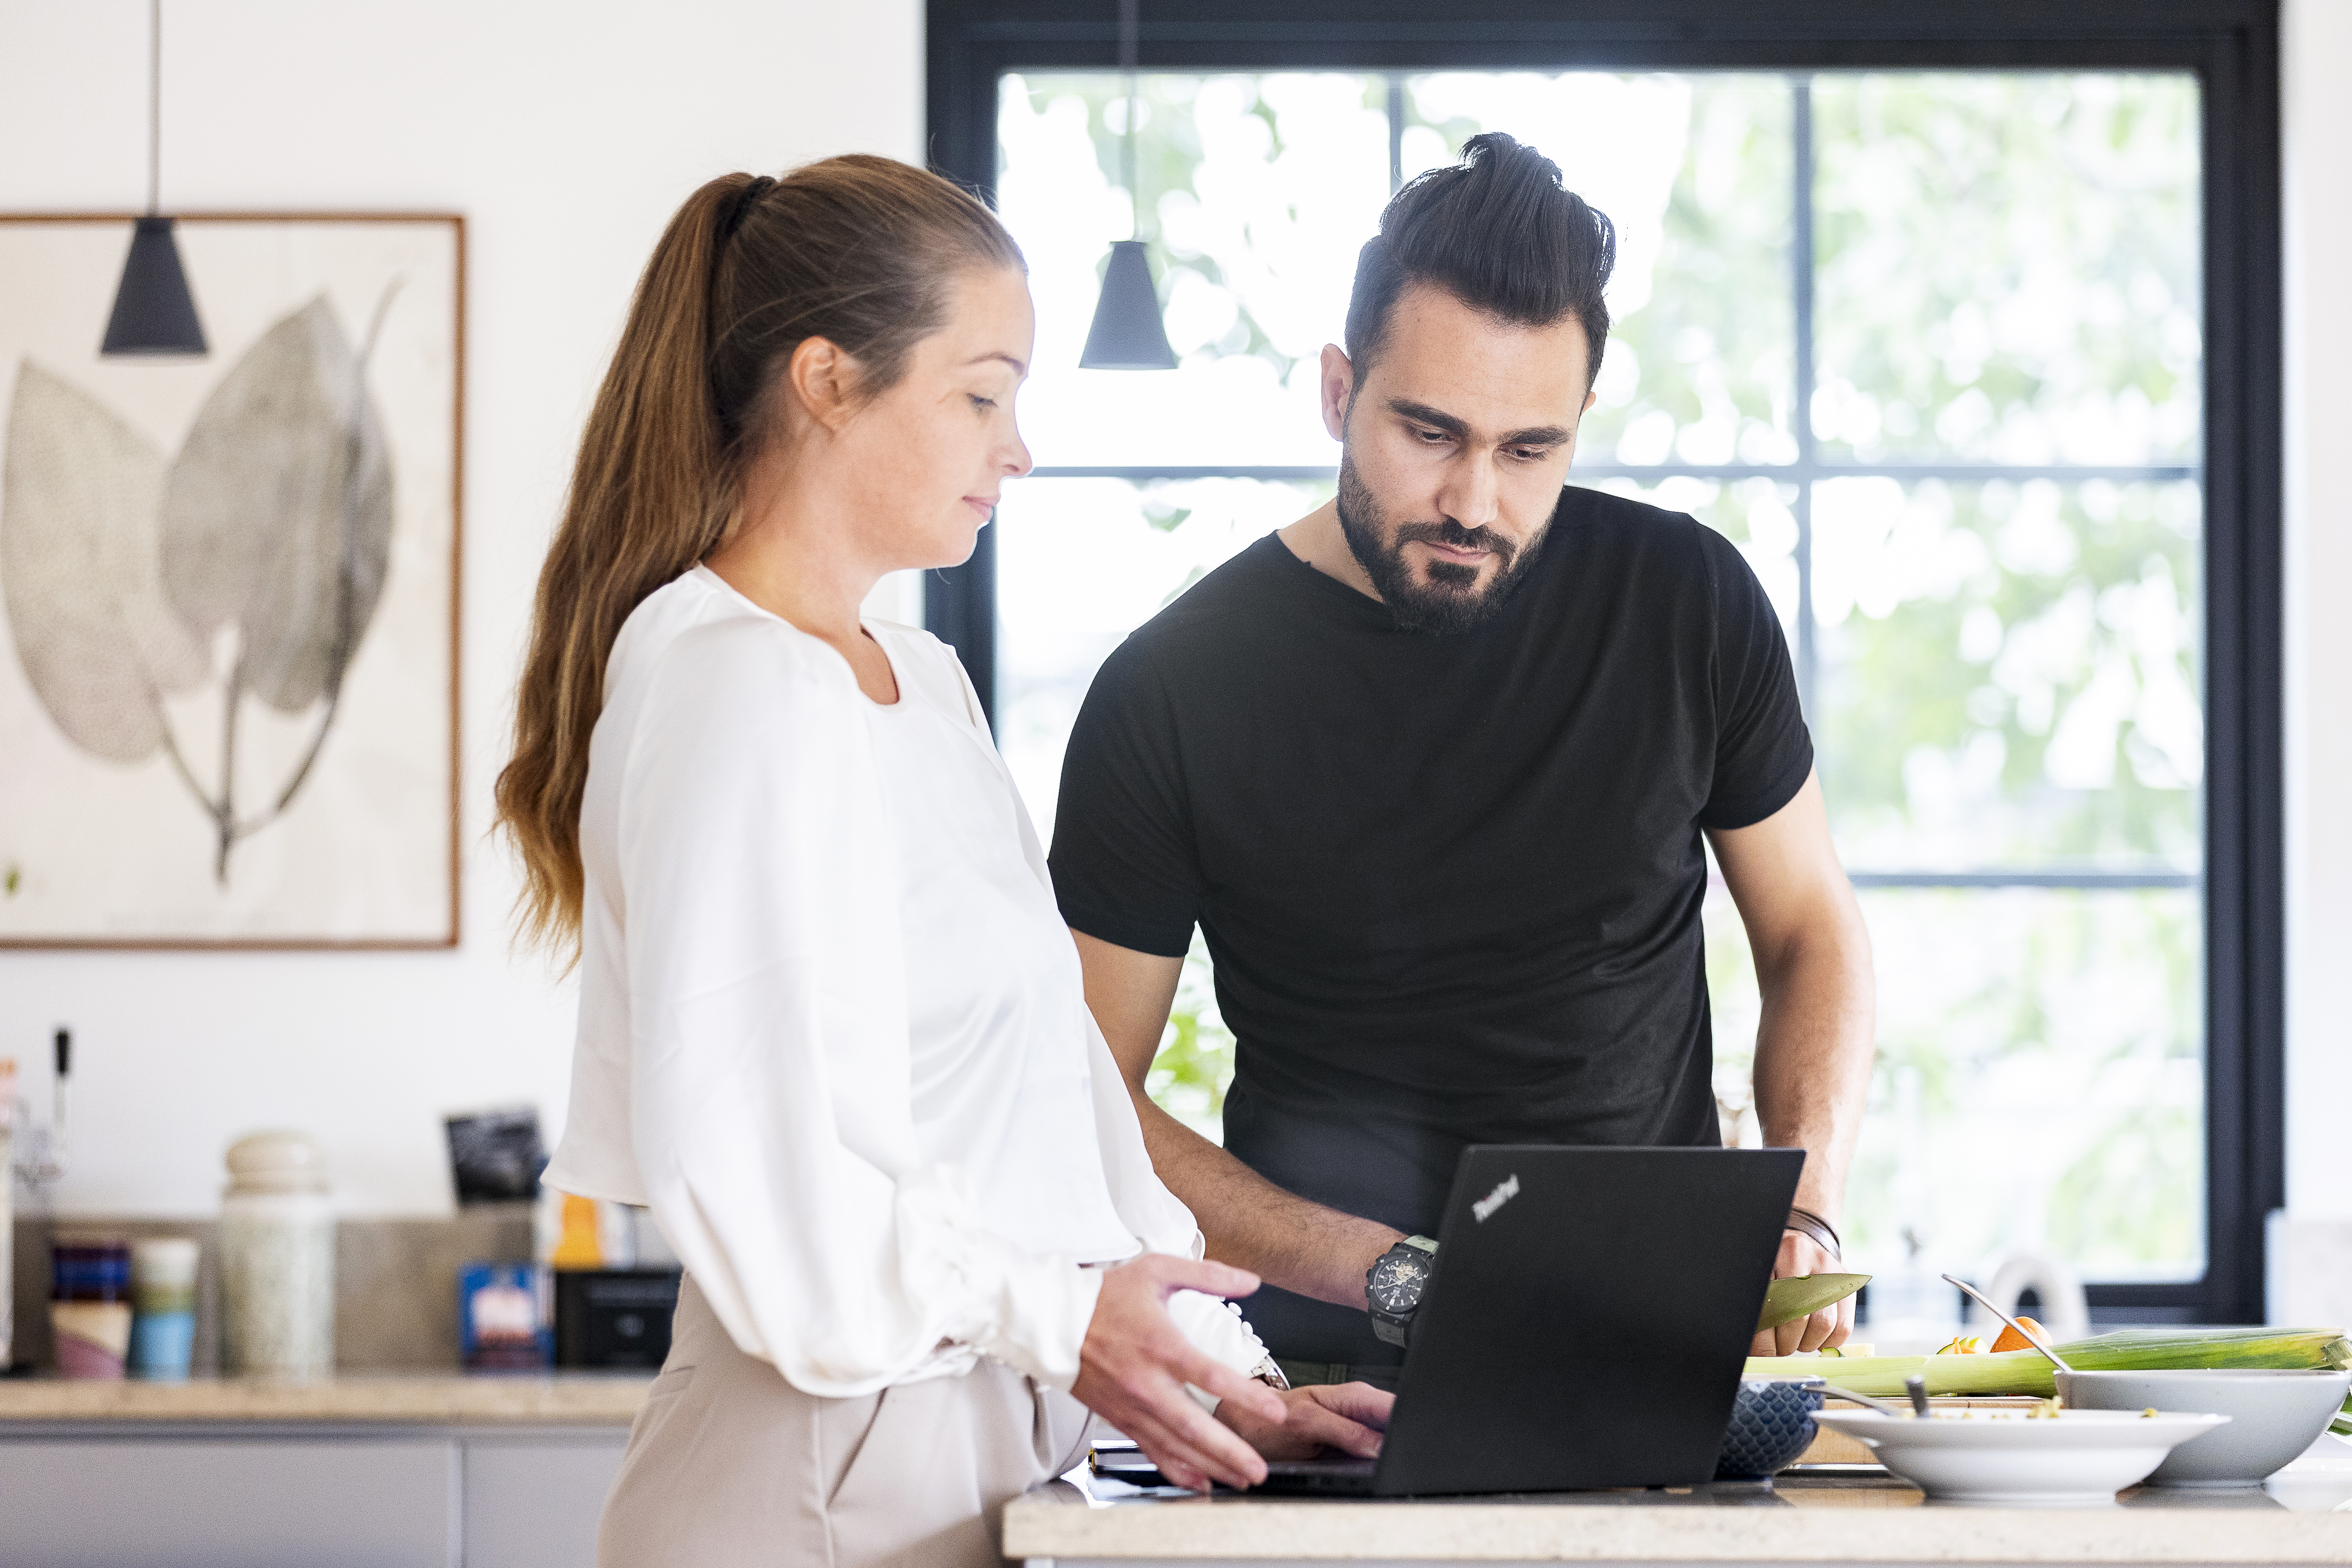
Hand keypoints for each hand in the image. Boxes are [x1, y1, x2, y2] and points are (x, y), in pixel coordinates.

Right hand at [1070, 1254, 1288, 1491]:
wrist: (1051, 1321)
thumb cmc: (1103, 1296)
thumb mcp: (1157, 1271)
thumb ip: (1207, 1276)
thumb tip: (1249, 1281)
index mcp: (1161, 1345)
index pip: (1211, 1377)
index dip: (1247, 1396)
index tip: (1276, 1411)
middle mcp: (1147, 1383)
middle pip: (1195, 1427)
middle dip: (1231, 1452)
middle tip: (1261, 1468)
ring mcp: (1132, 1406)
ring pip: (1176, 1446)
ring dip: (1211, 1467)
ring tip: (1242, 1479)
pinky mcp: (1119, 1419)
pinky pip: (1152, 1451)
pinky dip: (1177, 1471)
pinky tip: (1200, 1483)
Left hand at [1216, 1381, 1392, 1461]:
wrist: (1249, 1426)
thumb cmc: (1271, 1419)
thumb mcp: (1307, 1425)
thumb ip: (1346, 1431)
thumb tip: (1380, 1446)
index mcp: (1354, 1395)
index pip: (1395, 1407)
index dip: (1406, 1427)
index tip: (1406, 1448)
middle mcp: (1359, 1407)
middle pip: (1397, 1425)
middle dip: (1400, 1444)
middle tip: (1391, 1464)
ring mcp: (1357, 1425)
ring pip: (1388, 1441)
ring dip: (1388, 1455)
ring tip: (1368, 1465)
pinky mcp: (1352, 1443)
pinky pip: (1373, 1453)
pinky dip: (1374, 1463)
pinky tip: (1363, 1469)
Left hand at [1750, 1230, 1851, 1356]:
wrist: (1803, 1246)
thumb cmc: (1776, 1266)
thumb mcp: (1764, 1277)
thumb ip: (1762, 1307)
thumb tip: (1758, 1348)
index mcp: (1785, 1254)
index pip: (1774, 1305)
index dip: (1765, 1337)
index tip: (1761, 1351)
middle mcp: (1812, 1260)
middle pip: (1799, 1317)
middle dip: (1785, 1343)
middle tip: (1778, 1348)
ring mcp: (1834, 1274)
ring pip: (1824, 1325)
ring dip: (1806, 1344)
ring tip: (1795, 1342)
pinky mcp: (1849, 1287)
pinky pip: (1843, 1328)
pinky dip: (1827, 1343)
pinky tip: (1814, 1340)